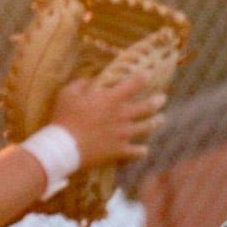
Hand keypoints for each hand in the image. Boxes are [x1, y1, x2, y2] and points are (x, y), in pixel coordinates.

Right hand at [52, 67, 167, 169]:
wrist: (64, 147)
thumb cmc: (64, 118)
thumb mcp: (68, 93)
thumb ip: (82, 84)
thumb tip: (91, 79)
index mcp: (111, 99)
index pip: (134, 84)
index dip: (143, 78)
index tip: (148, 74)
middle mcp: (122, 115)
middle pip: (147, 107)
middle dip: (157, 100)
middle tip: (162, 98)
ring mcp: (123, 134)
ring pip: (147, 127)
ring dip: (156, 122)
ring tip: (161, 119)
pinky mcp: (120, 151)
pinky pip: (137, 152)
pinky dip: (142, 150)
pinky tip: (144, 149)